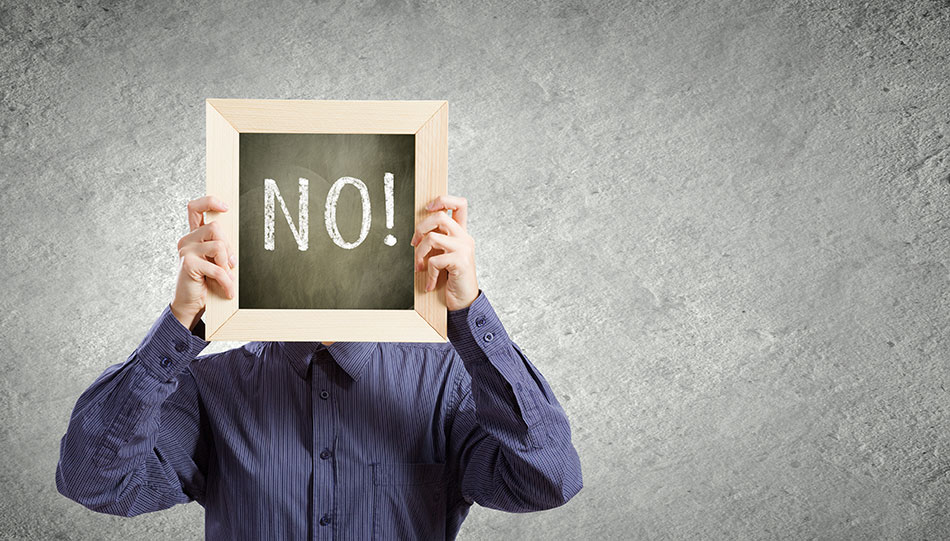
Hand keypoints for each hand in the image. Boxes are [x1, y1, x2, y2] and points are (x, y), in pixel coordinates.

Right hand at [169, 196, 236, 329]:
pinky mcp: (188, 263)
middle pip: (215, 227)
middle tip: (230, 264)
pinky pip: (217, 268)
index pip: (195, 208)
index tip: (225, 207)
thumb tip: (236, 241)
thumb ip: (222, 248)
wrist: (191, 304)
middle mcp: (188, 239)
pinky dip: (227, 281)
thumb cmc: (206, 282)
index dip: (210, 202)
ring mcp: (185, 250)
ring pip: (219, 245)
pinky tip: (228, 291)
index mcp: (195, 236)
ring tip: (226, 277)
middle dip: (228, 247)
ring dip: (227, 265)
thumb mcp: (217, 261)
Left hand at [410, 195, 478, 310]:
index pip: (459, 204)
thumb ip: (437, 242)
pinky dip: (429, 274)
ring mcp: (464, 248)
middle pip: (440, 215)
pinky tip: (431, 283)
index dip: (442, 200)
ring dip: (419, 254)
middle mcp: (465, 237)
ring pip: (432, 238)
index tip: (427, 208)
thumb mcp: (444, 256)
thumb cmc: (452, 280)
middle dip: (420, 228)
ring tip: (419, 267)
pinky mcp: (461, 261)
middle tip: (414, 243)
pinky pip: (435, 260)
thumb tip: (418, 233)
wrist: (465, 301)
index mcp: (461, 233)